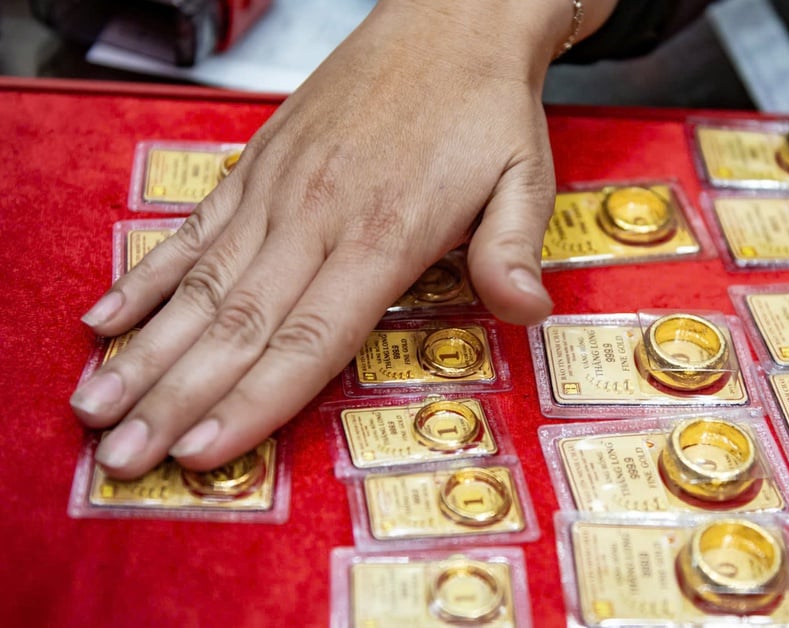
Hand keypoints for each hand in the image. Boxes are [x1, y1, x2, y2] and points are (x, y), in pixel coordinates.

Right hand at [70, 0, 574, 478]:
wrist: (447, 23)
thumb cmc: (483, 105)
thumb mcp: (524, 176)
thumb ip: (512, 250)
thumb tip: (525, 312)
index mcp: (383, 230)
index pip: (309, 336)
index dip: (254, 399)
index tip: (204, 450)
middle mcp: (316, 214)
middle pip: (238, 324)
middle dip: (176, 398)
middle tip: (125, 455)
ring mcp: (277, 190)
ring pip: (201, 285)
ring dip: (146, 351)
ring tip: (96, 406)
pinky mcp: (257, 168)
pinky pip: (193, 230)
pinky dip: (148, 278)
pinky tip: (108, 319)